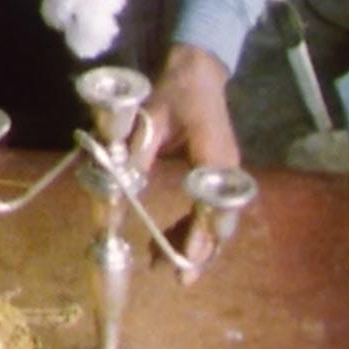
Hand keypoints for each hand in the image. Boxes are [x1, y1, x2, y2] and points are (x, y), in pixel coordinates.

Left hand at [138, 43, 240, 281]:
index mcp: (215, 156)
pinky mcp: (217, 173)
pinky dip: (194, 228)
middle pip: (221, 222)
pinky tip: (172, 240)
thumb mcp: (151, 117)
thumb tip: (120, 186)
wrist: (197, 69)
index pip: (213, 206)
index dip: (201, 235)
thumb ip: (138, 150)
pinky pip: (211, 209)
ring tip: (165, 265)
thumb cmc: (176, 90)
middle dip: (200, 252)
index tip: (187, 259)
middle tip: (177, 279)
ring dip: (196, 244)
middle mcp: (227, 169)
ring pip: (218, 220)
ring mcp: (225, 173)